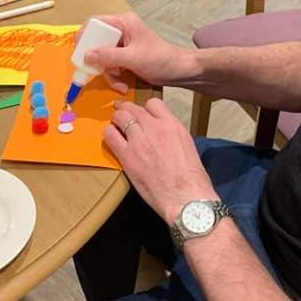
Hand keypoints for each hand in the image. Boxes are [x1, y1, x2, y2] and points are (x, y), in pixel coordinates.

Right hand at [79, 12, 193, 92]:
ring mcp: (121, 45)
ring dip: (108, 73)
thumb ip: (110, 56)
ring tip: (119, 82)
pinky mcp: (123, 58)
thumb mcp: (134, 58)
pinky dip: (114, 77)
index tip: (81, 54)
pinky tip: (123, 84)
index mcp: (123, 22)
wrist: (179, 72)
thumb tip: (87, 55)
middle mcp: (120, 31)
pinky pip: (109, 66)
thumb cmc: (161, 59)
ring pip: (101, 58)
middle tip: (100, 72)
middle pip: (95, 43)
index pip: (95, 23)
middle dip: (98, 61)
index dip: (85, 37)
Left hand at [105, 98, 215, 222]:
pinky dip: (109, 134)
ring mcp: (139, 140)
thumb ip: (172, 135)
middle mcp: (155, 128)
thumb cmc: (191, 178)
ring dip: (117, 119)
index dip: (145, 108)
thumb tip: (163, 136)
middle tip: (121, 112)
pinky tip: (111, 137)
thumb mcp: (187, 146)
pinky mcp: (127, 155)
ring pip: (121, 117)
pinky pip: (111, 136)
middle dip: (126, 109)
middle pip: (134, 108)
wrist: (185, 196)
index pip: (154, 104)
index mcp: (172, 125)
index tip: (142, 114)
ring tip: (115, 124)